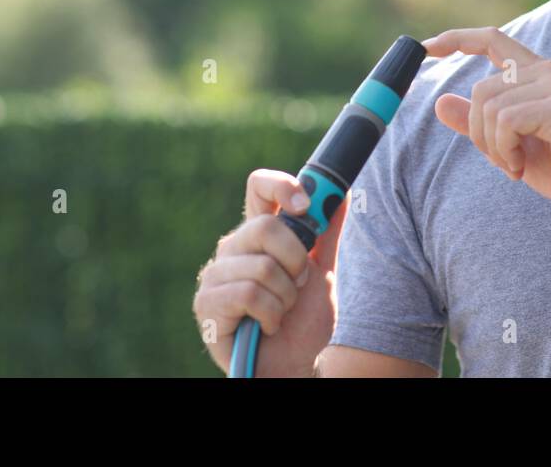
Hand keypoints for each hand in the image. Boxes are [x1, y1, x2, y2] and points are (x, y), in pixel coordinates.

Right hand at [192, 169, 348, 376]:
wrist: (295, 365)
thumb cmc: (303, 322)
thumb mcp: (323, 273)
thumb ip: (327, 233)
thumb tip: (343, 192)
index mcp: (258, 234)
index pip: (259, 187)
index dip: (281, 185)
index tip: (305, 205)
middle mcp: (233, 248)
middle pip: (266, 226)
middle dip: (296, 261)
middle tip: (299, 284)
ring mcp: (216, 274)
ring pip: (262, 267)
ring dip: (285, 297)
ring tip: (282, 311)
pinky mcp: (207, 303)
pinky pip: (250, 294)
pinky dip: (271, 315)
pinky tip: (268, 326)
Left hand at [422, 27, 550, 216]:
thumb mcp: (509, 144)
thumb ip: (478, 122)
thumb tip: (440, 102)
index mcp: (538, 73)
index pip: (493, 40)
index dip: (458, 38)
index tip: (427, 46)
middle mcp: (549, 71)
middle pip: (481, 89)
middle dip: (479, 132)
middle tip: (503, 160)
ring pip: (490, 107)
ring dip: (494, 146)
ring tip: (515, 164)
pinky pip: (507, 121)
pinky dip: (505, 149)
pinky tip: (521, 166)